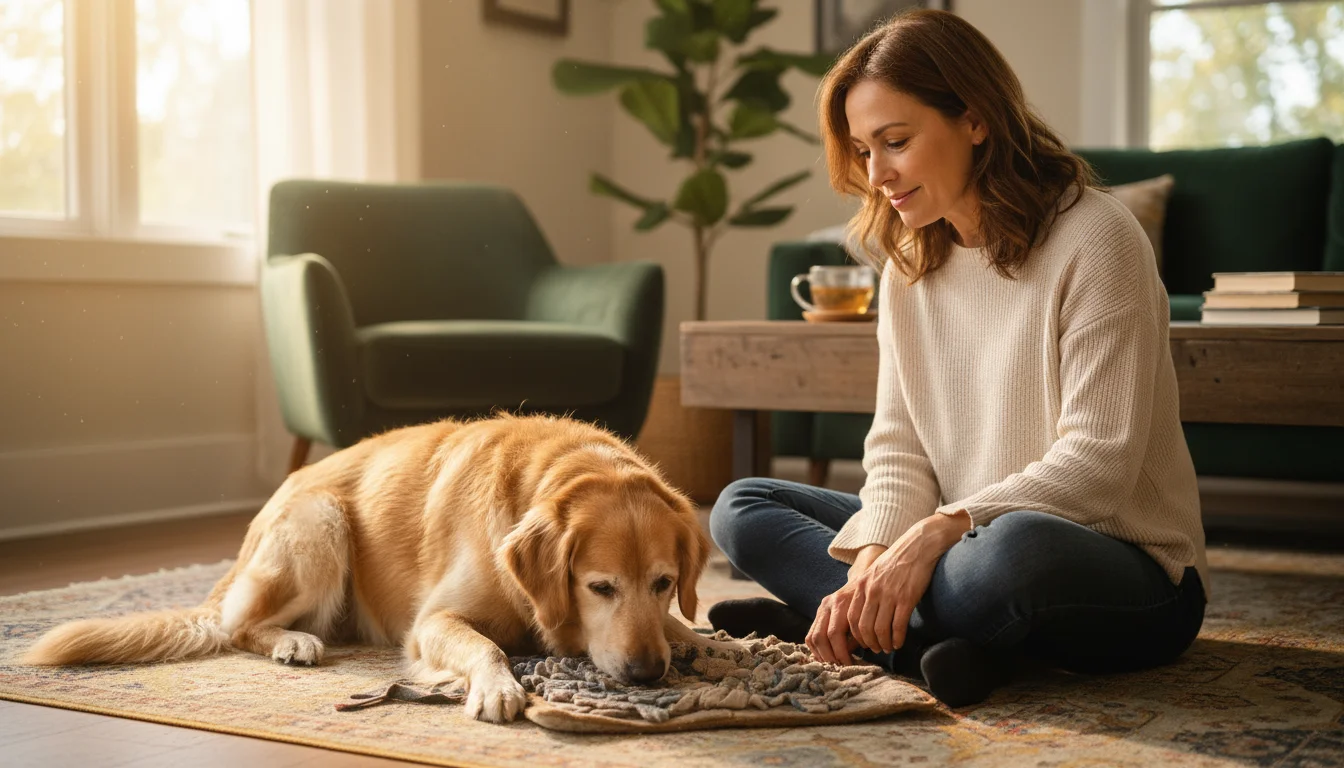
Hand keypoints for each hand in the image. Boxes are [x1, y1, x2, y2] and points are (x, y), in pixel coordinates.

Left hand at [807, 511, 969, 662]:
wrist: (918, 546)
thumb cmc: (896, 561)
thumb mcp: (874, 573)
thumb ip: (866, 591)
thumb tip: (862, 614)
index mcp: (861, 585)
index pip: (851, 619)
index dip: (856, 636)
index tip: (864, 642)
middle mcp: (872, 591)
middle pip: (864, 628)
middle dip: (870, 644)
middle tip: (877, 649)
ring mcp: (889, 595)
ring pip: (880, 630)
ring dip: (884, 644)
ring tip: (889, 647)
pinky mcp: (906, 598)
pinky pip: (898, 625)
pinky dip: (898, 638)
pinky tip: (900, 642)